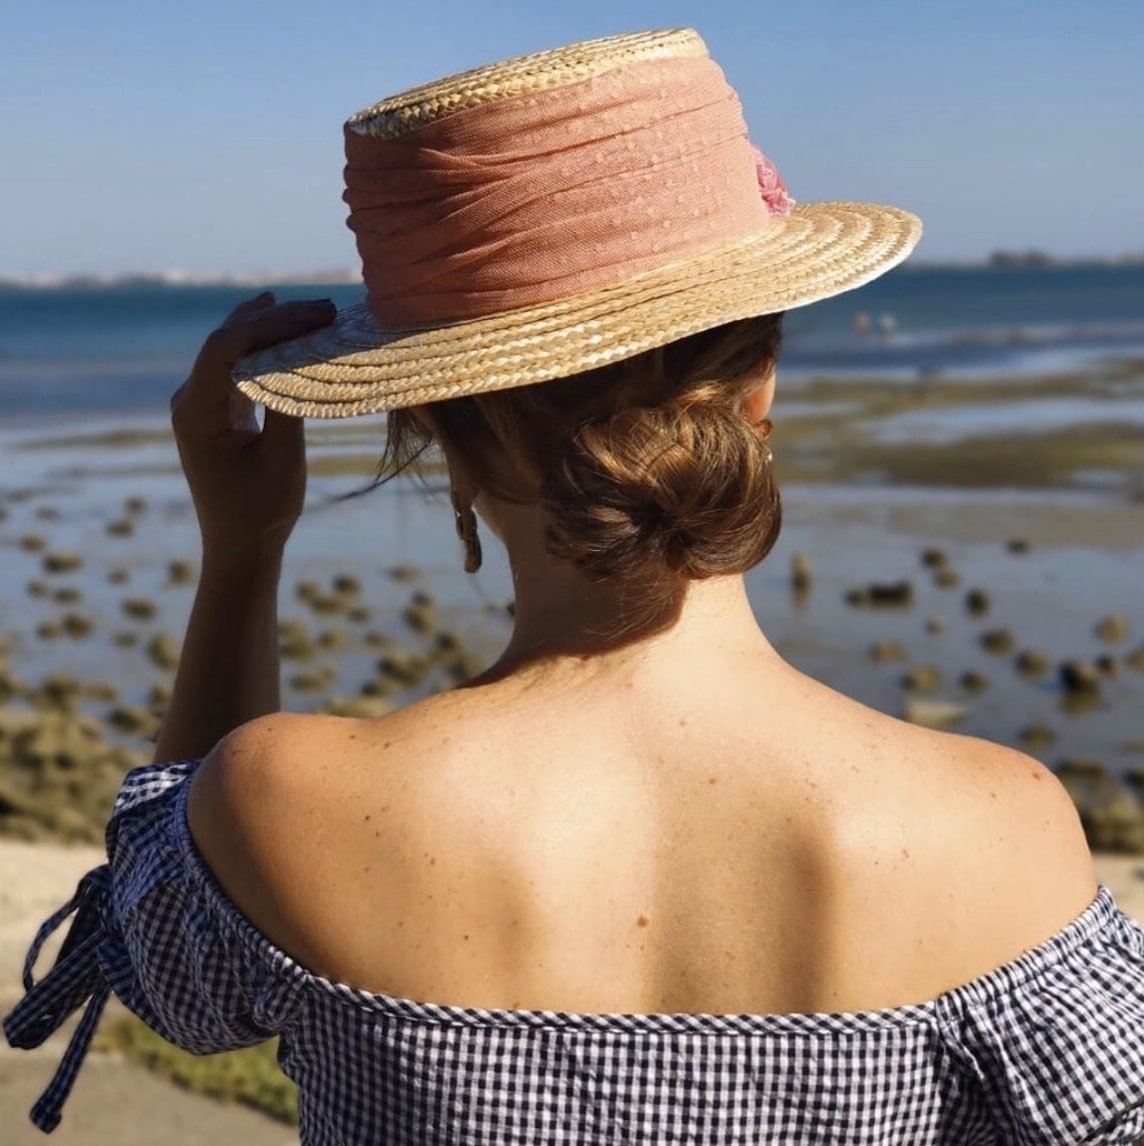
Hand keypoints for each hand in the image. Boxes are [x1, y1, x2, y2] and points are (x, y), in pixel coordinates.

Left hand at [170, 292, 335, 558]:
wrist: (240, 548)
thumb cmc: (262, 511)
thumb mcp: (283, 457)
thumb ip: (288, 403)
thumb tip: (302, 356)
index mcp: (196, 412)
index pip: (226, 347)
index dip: (270, 325)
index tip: (314, 319)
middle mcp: (190, 401)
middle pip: (227, 340)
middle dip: (274, 319)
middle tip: (322, 308)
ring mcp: (201, 406)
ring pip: (231, 349)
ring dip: (270, 329)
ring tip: (310, 311)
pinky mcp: (217, 413)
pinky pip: (237, 369)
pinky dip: (265, 350)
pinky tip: (285, 329)